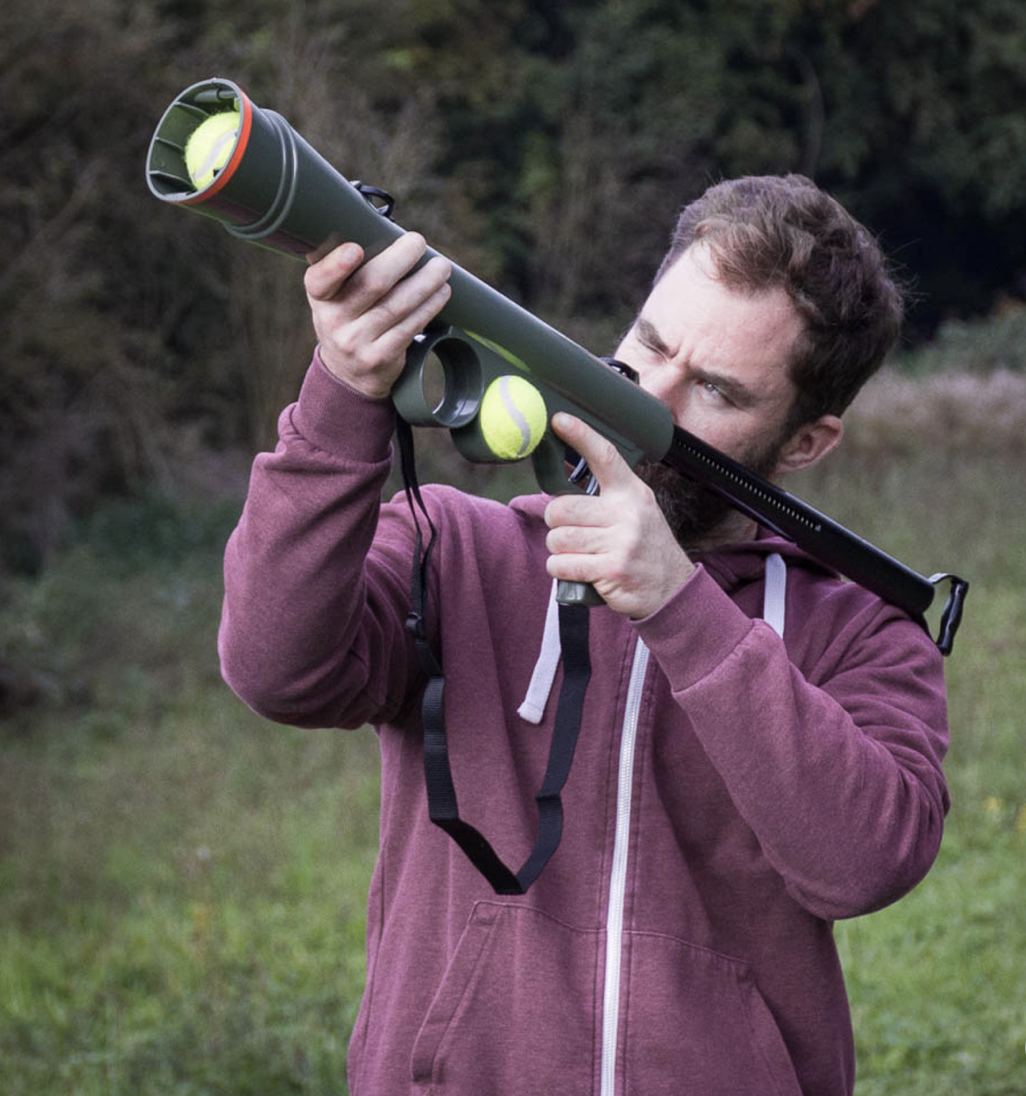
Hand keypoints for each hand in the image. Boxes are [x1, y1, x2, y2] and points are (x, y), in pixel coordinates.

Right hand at [304, 233, 451, 398]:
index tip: (355, 249)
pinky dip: (429, 306)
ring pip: (397, 306)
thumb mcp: (334, 294)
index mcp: (320, 296)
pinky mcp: (381, 357)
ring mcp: (356, 342)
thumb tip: (379, 224)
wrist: (349, 372)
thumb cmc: (348, 316)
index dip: (336, 265)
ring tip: (441, 267)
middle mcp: (333, 320)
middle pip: (371, 284)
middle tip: (418, 242)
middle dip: (400, 259)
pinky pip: (410, 327)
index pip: (320, 279)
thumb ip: (346, 265)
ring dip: (425, 282)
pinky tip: (441, 292)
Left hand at [544, 413, 695, 618]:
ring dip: (560, 550)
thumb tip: (562, 483)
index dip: (581, 435)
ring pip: (557, 538)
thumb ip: (606, 497)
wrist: (671, 588)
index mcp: (631, 493)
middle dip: (556, 524)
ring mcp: (621, 542)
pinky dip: (562, 570)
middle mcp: (627, 513)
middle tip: (572, 533)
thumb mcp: (635, 512)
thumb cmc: (644, 548)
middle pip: (560, 508)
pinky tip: (580, 572)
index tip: (560, 420)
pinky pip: (561, 564)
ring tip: (582, 555)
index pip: (605, 456)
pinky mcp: (611, 570)